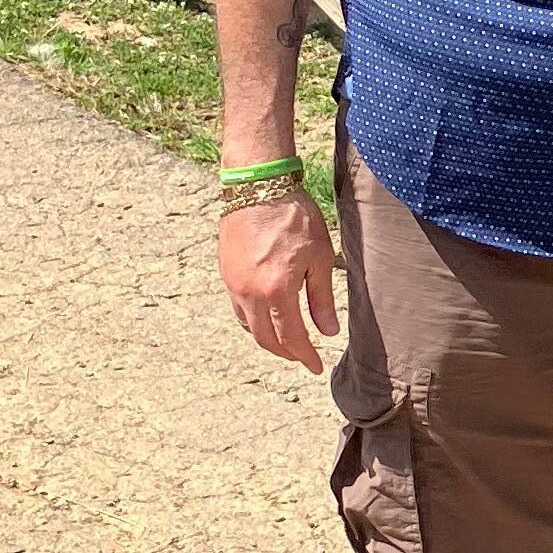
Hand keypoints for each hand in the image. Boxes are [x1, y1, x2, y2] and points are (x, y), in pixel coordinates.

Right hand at [219, 192, 339, 370]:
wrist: (258, 185)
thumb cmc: (295, 216)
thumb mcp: (320, 257)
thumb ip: (321, 298)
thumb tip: (327, 331)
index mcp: (276, 291)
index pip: (291, 338)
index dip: (305, 357)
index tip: (316, 367)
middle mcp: (249, 293)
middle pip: (265, 339)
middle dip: (286, 353)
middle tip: (303, 357)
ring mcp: (233, 284)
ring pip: (248, 326)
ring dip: (267, 338)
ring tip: (287, 339)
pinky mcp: (225, 272)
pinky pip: (238, 308)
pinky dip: (253, 320)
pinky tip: (267, 315)